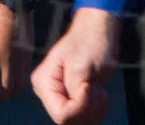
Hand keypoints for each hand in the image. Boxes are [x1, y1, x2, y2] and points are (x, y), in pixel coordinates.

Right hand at [31, 7, 120, 124]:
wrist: (99, 29)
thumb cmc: (90, 41)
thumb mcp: (81, 66)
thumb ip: (74, 91)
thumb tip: (75, 108)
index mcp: (44, 83)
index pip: (61, 114)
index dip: (81, 107)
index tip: (90, 87)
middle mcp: (49, 93)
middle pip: (70, 120)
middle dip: (89, 108)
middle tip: (97, 88)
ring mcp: (61, 96)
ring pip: (79, 121)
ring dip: (95, 108)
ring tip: (98, 87)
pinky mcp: (73, 98)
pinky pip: (86, 116)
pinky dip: (97, 108)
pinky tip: (99, 91)